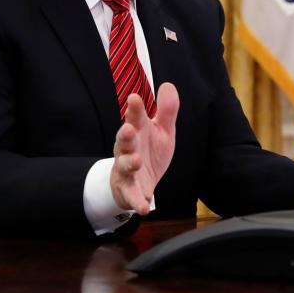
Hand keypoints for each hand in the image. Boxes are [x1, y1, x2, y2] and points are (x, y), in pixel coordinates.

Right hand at [110, 82, 179, 214]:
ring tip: (136, 161)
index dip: (134, 108)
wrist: (139, 181)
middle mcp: (128, 149)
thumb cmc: (149, 151)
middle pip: (124, 140)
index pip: (134, 117)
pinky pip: (132, 196)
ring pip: (124, 165)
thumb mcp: (163, 131)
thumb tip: (169, 85)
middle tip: (128, 128)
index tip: (134, 97)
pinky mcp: (129, 190)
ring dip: (129, 163)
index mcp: (137, 131)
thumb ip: (167, 111)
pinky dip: (137, 201)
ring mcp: (127, 170)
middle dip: (125, 134)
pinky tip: (144, 207)